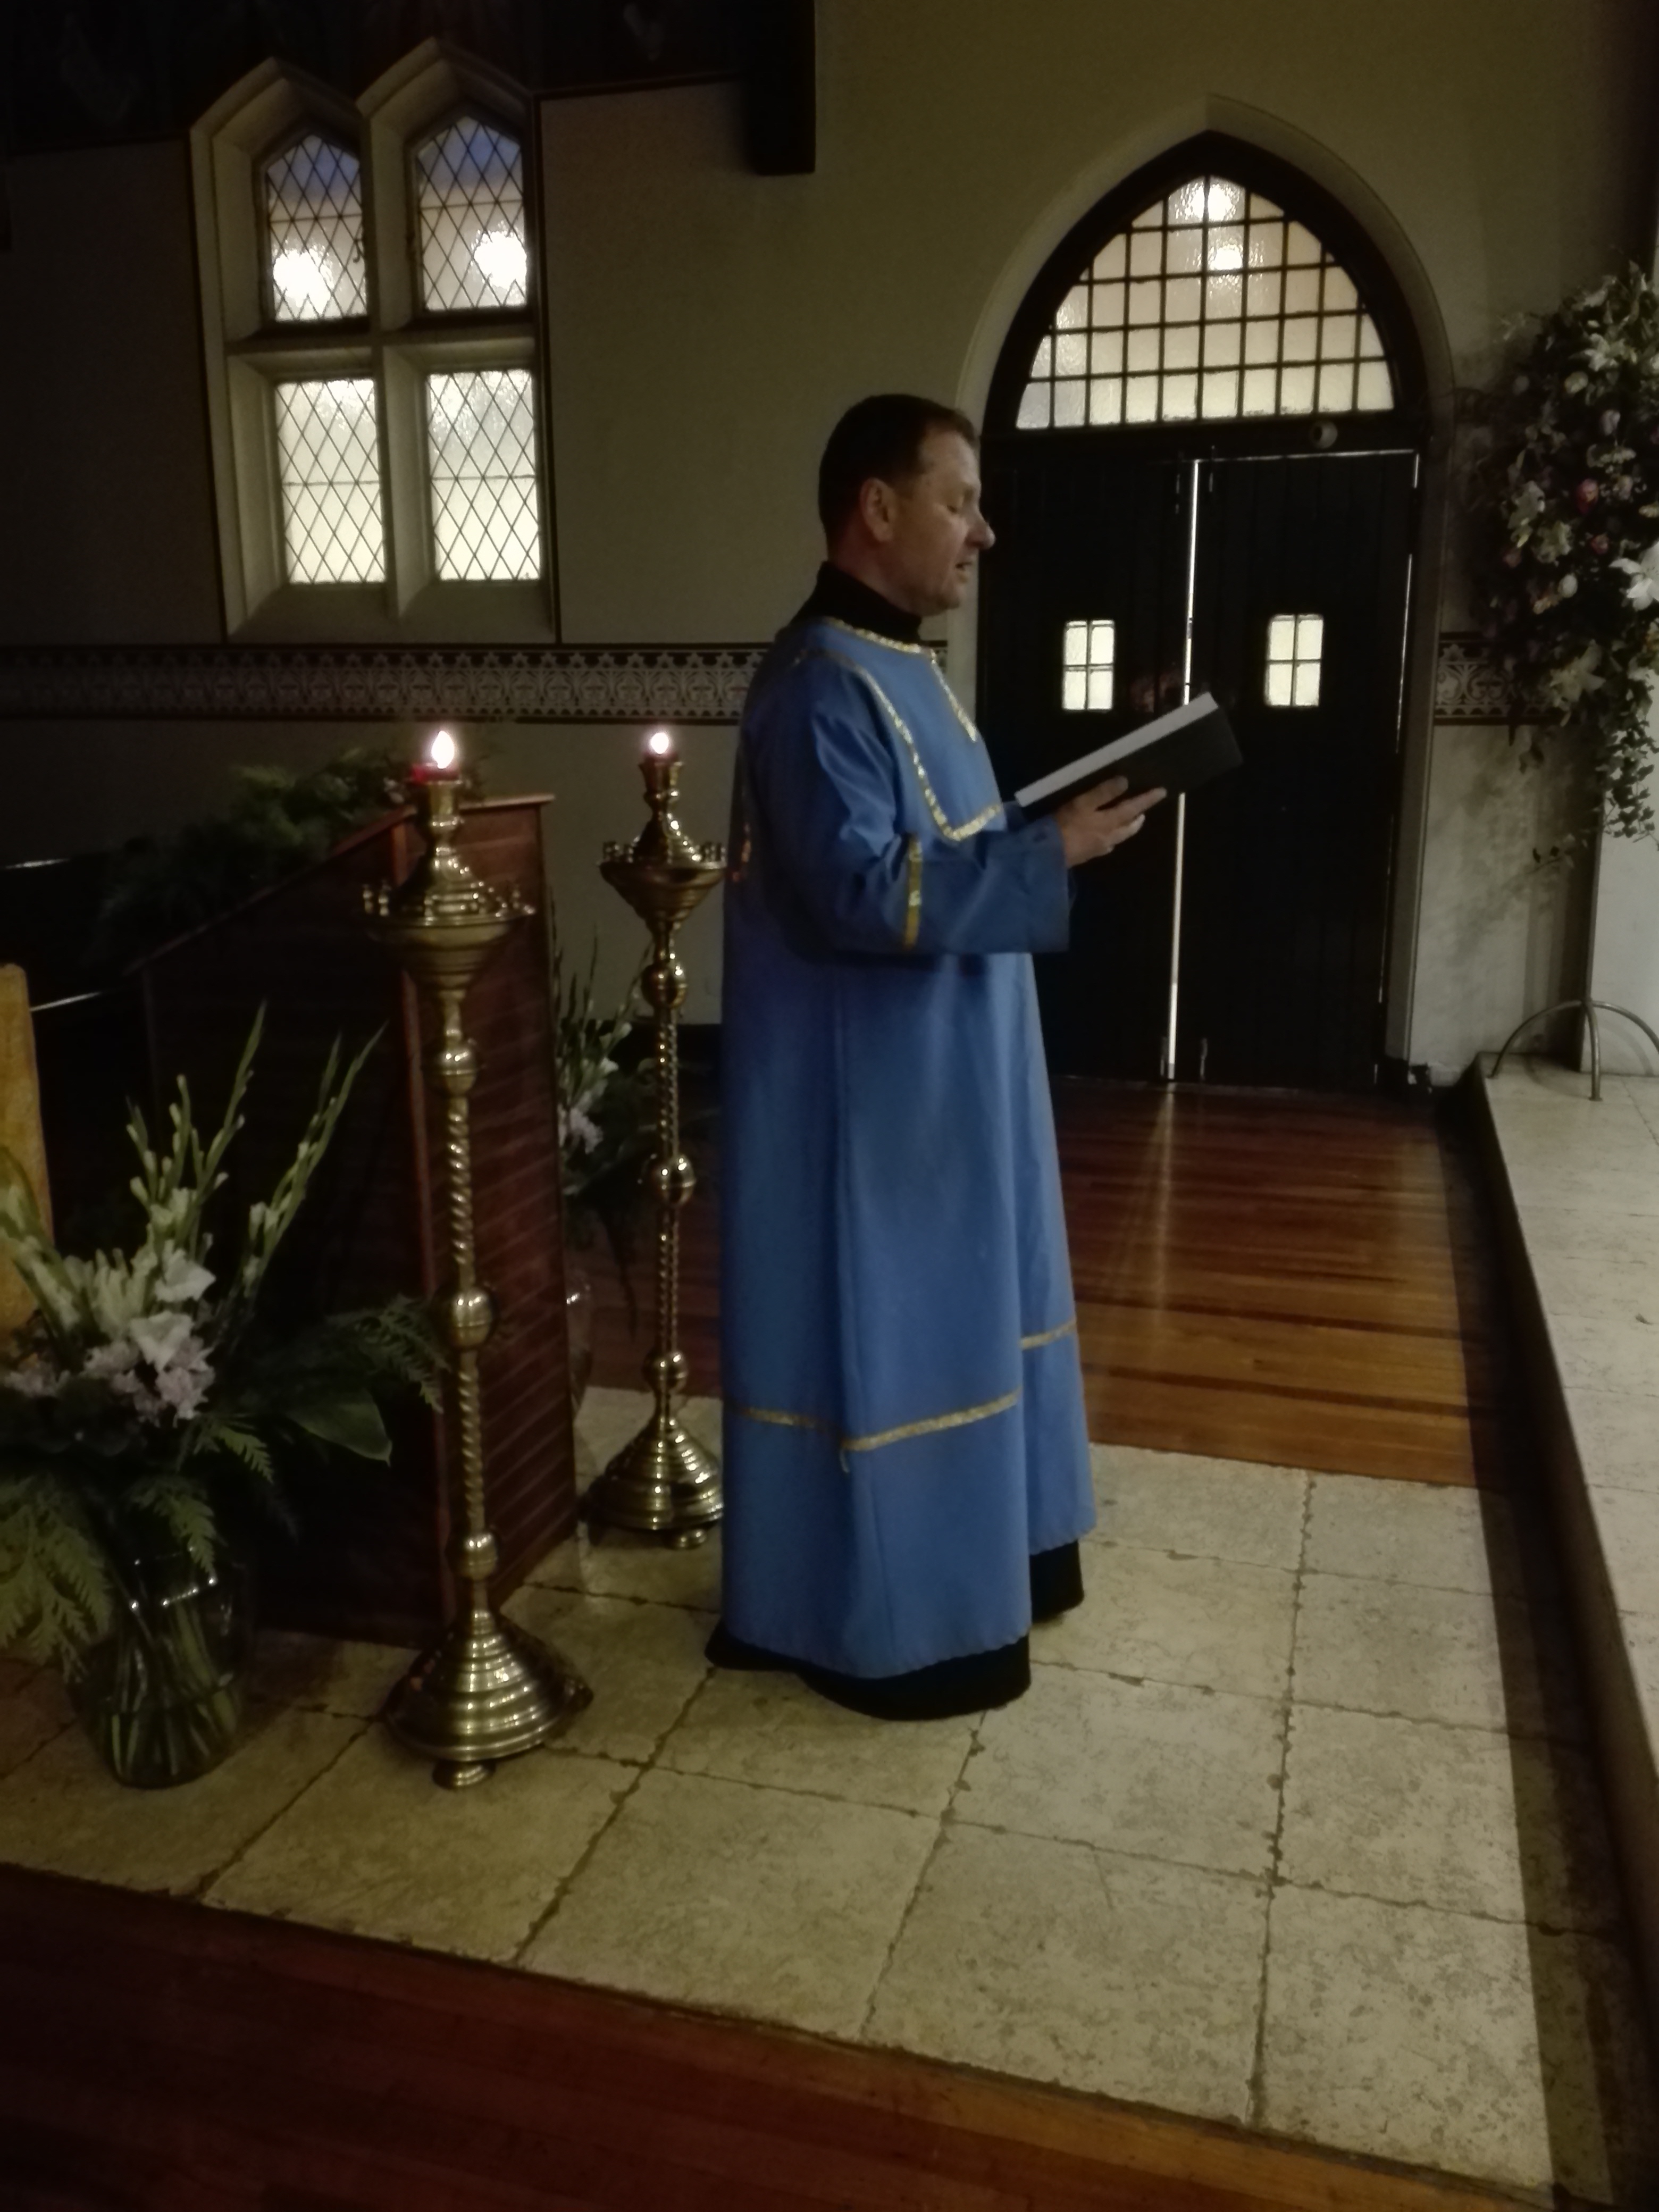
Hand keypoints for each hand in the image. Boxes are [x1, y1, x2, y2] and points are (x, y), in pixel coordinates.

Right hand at [1052, 776, 1166, 866]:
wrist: (1047, 855)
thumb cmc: (1064, 825)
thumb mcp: (1083, 803)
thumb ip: (1103, 793)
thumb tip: (1125, 782)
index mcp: (1109, 822)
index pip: (1133, 808)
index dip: (1147, 799)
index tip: (1162, 792)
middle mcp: (1109, 836)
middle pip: (1129, 827)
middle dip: (1138, 818)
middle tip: (1144, 811)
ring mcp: (1098, 848)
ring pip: (1119, 838)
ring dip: (1127, 829)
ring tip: (1130, 823)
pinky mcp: (1087, 855)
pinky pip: (1106, 847)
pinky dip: (1112, 841)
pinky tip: (1107, 841)